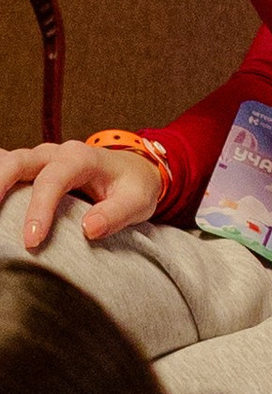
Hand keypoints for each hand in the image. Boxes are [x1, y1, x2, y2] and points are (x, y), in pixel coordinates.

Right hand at [0, 139, 163, 251]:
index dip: (39, 210)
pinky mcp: (33, 168)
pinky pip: (7, 167)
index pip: (52, 181)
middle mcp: (55, 153)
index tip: (31, 240)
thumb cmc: (133, 187)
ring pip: (6, 161)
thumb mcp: (137, 202)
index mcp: (80, 158)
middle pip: (17, 162)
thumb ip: (116, 214)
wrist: (133, 170)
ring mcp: (40, 158)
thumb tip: (89, 228)